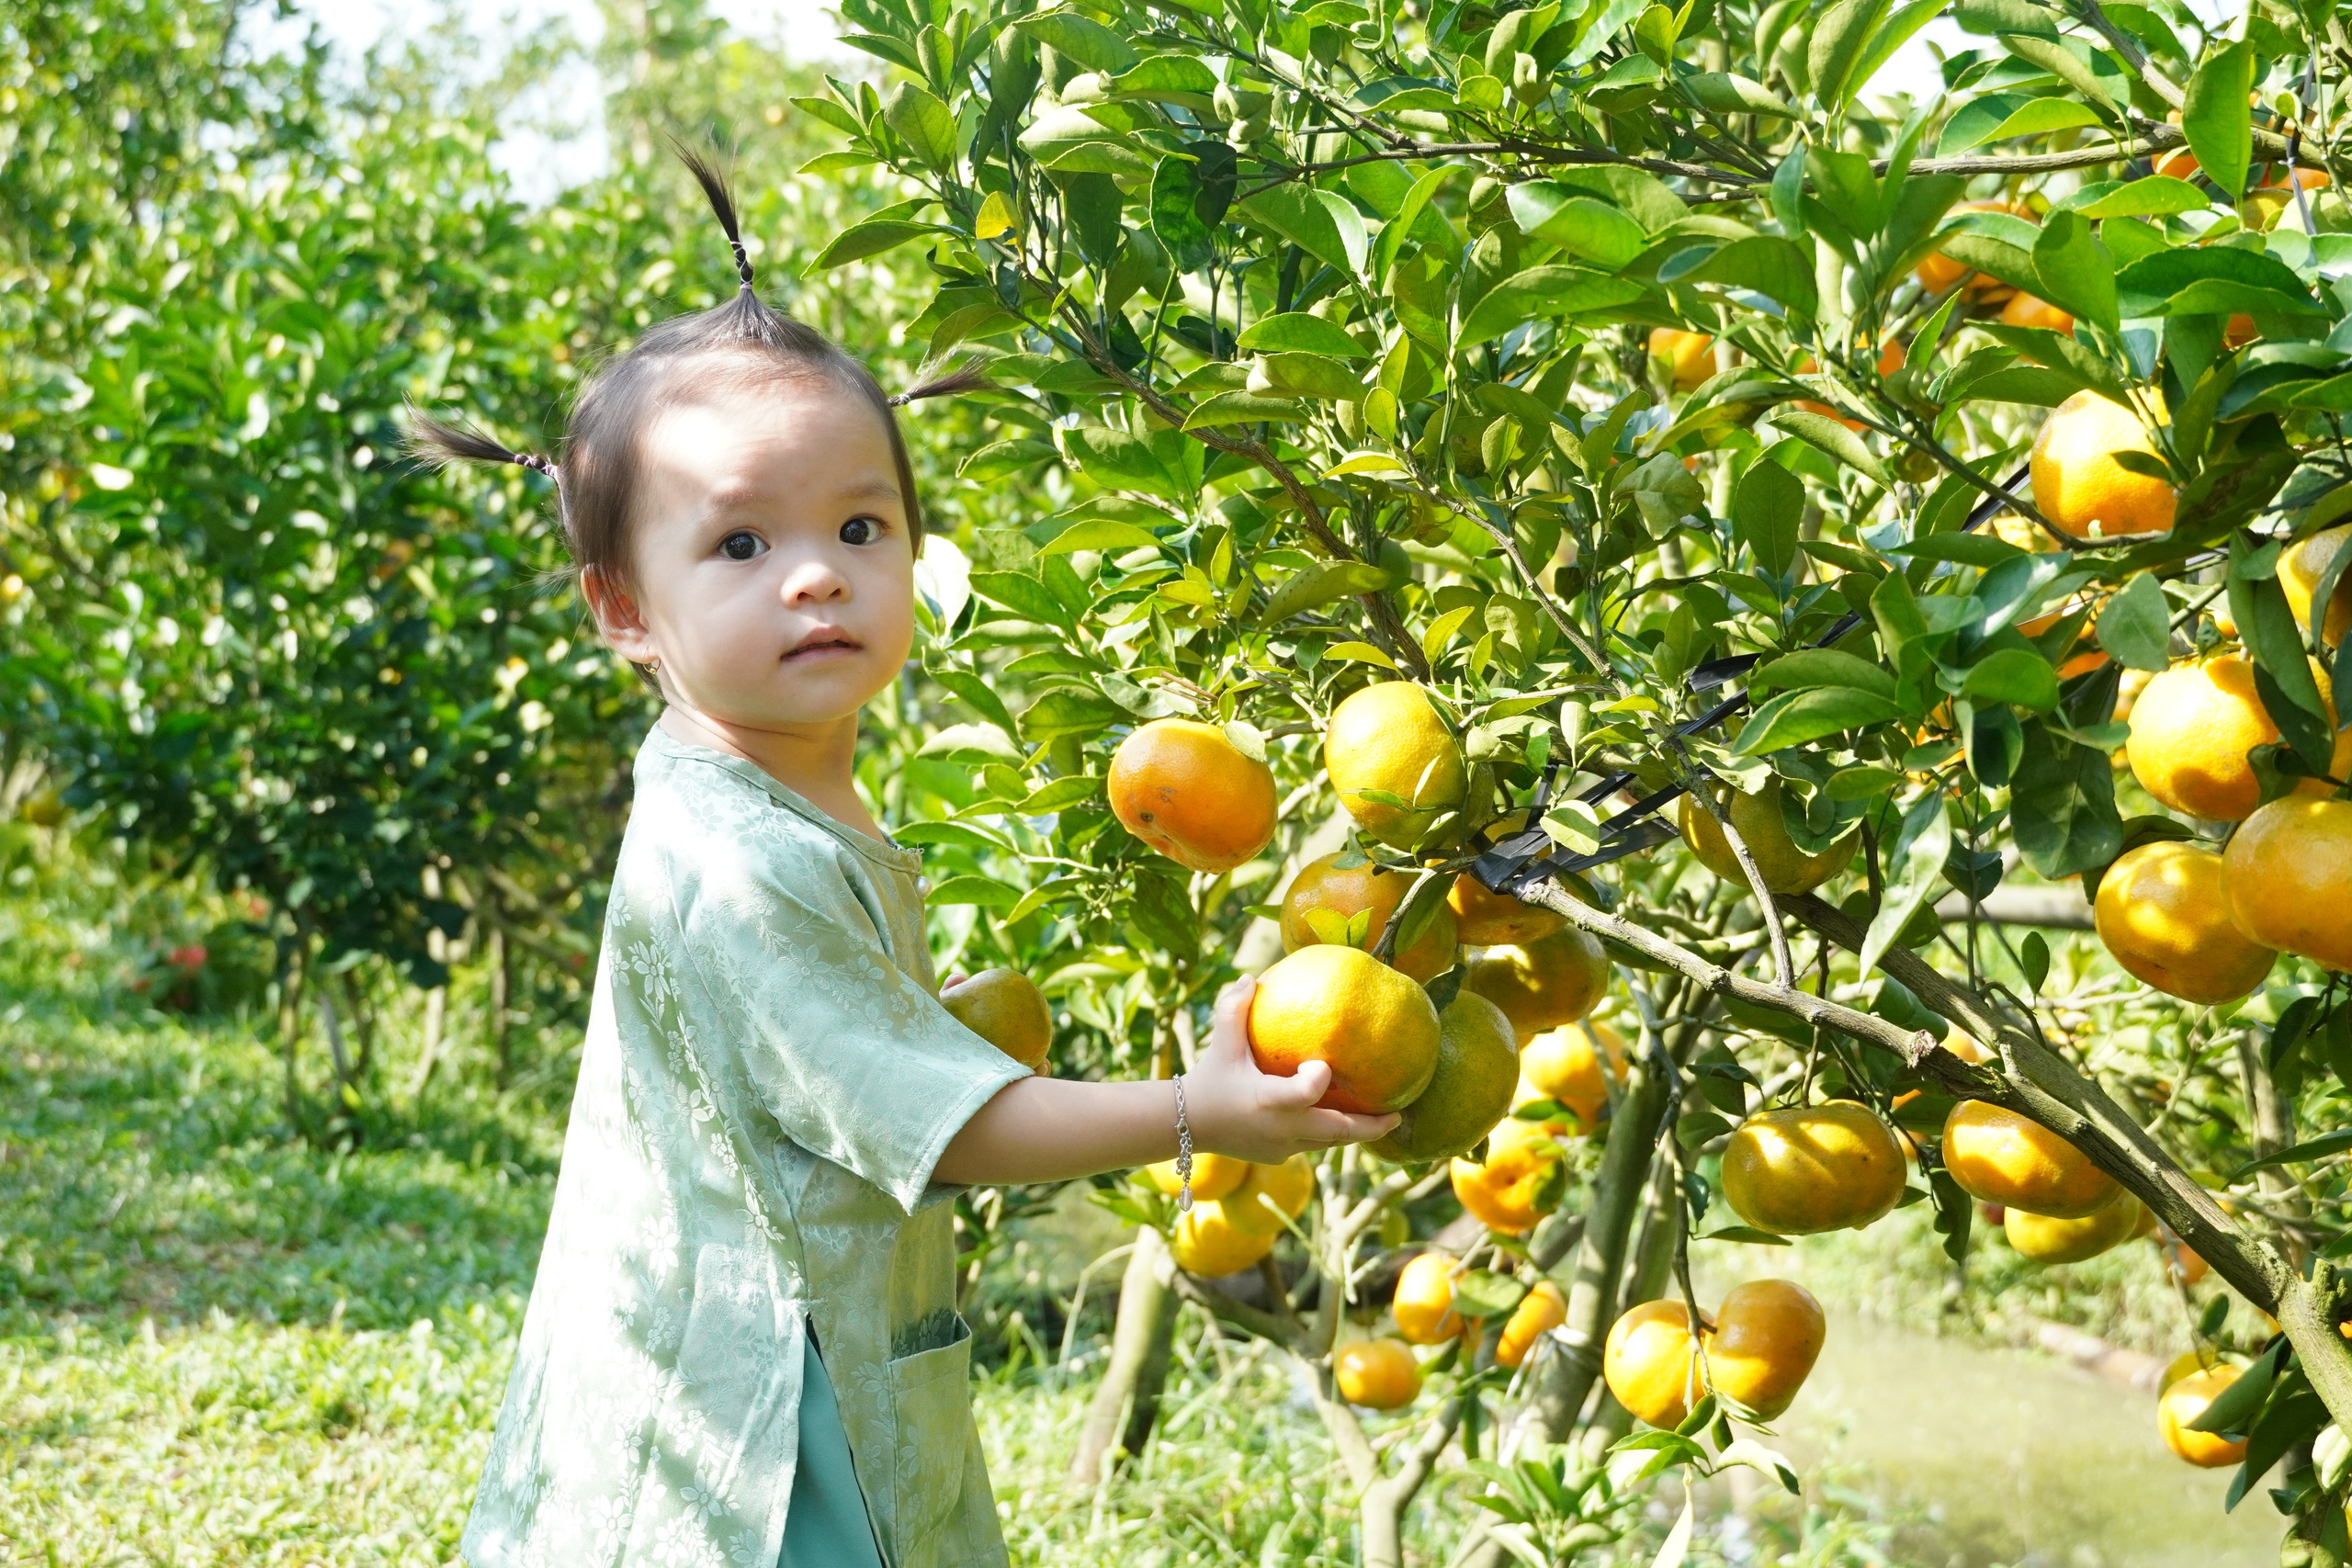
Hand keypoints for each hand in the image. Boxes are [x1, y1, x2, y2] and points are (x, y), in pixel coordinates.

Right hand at [1182, 976, 1397, 1162]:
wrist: (1187, 1125)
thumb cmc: (1208, 1078)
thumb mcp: (1221, 1043)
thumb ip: (1235, 1008)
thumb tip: (1255, 977)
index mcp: (1268, 1101)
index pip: (1305, 1094)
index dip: (1319, 1080)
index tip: (1325, 1064)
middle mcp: (1281, 1129)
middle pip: (1337, 1131)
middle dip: (1372, 1126)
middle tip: (1399, 1113)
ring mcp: (1283, 1147)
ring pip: (1330, 1142)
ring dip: (1357, 1132)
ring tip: (1387, 1119)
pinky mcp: (1281, 1156)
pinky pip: (1315, 1144)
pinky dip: (1333, 1133)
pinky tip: (1351, 1118)